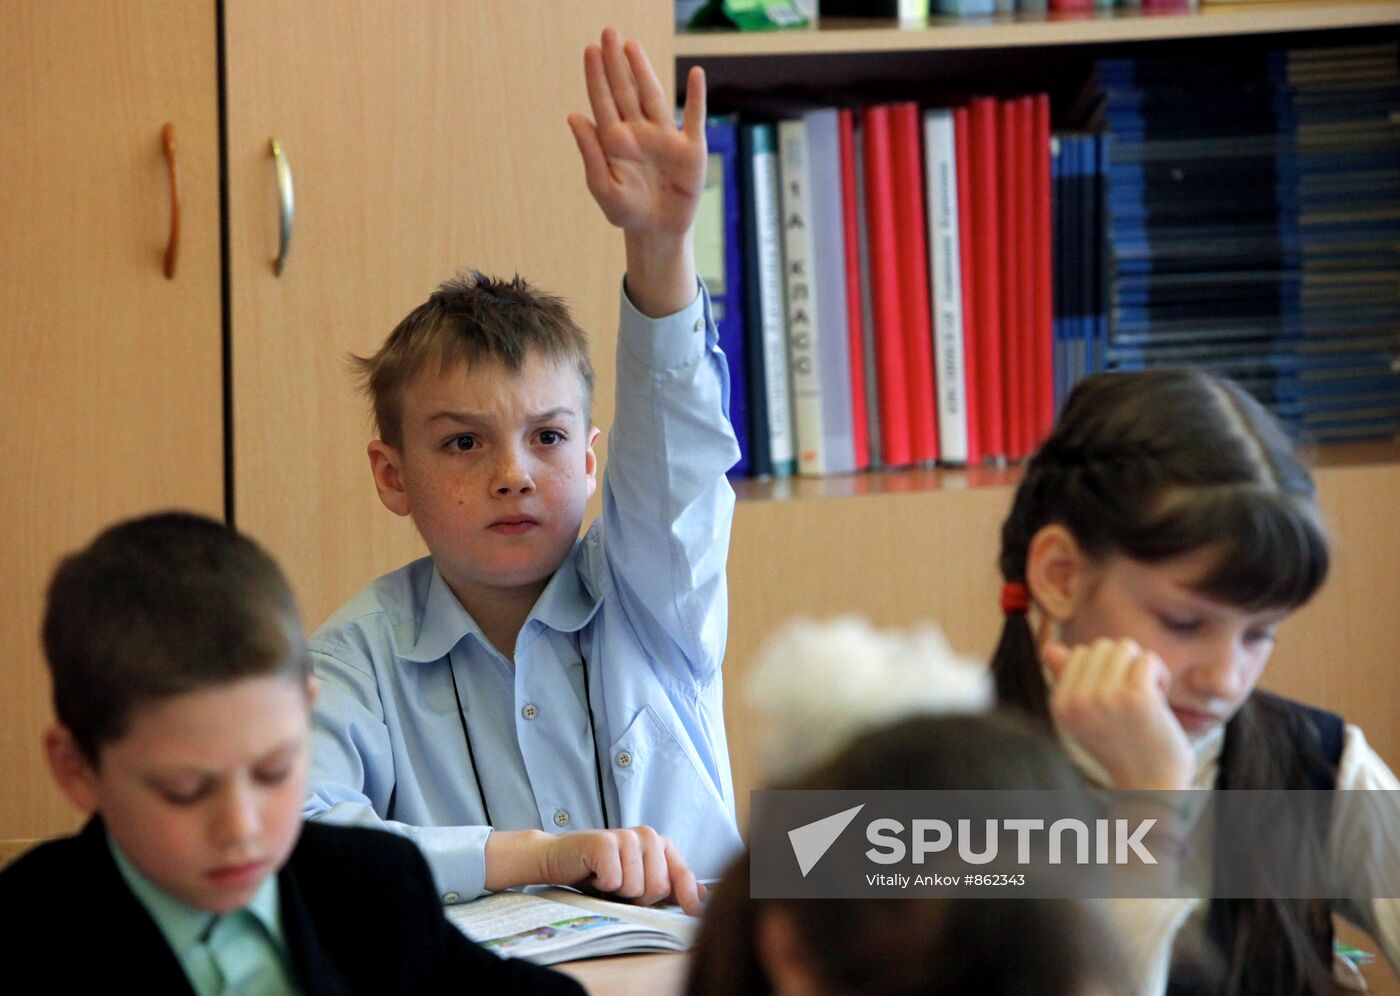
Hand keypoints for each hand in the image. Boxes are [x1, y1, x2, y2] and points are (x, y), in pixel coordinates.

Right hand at [486, 825, 705, 915]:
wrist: (560, 859)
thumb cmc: (601, 872)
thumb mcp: (638, 881)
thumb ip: (670, 886)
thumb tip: (704, 898)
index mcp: (660, 844)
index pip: (683, 874)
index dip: (689, 897)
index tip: (696, 914)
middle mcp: (647, 835)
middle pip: (659, 887)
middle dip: (639, 898)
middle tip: (621, 888)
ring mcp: (626, 836)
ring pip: (636, 888)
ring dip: (618, 894)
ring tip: (607, 880)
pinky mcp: (604, 842)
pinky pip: (614, 882)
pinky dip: (601, 886)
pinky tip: (594, 875)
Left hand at [567, 27, 706, 237]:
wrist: (657, 232)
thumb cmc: (627, 212)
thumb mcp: (603, 188)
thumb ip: (590, 153)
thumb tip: (574, 116)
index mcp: (615, 140)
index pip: (604, 101)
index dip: (597, 76)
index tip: (590, 50)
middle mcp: (639, 132)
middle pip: (626, 91)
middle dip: (617, 63)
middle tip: (609, 32)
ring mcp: (665, 137)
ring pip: (654, 97)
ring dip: (645, 71)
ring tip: (632, 46)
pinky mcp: (690, 149)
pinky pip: (695, 118)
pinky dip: (697, 97)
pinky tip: (695, 74)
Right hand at [1044, 637, 1192, 790]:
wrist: (1150, 785)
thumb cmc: (1122, 747)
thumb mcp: (1085, 715)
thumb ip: (1066, 680)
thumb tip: (1050, 648)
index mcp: (1060, 704)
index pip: (1079, 654)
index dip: (1104, 669)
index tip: (1114, 696)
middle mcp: (1077, 699)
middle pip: (1102, 646)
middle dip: (1123, 664)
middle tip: (1132, 696)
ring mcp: (1105, 696)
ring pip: (1125, 647)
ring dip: (1141, 667)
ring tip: (1146, 695)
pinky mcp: (1136, 695)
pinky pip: (1148, 659)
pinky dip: (1160, 674)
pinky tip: (1160, 697)